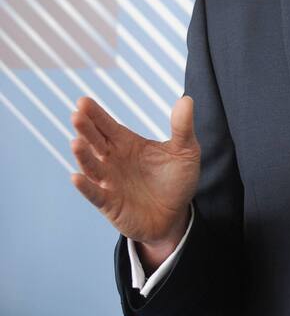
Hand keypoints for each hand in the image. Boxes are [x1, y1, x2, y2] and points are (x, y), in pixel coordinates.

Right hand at [69, 95, 199, 246]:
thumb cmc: (176, 181)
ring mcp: (110, 182)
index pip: (108, 126)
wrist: (176, 216)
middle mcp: (113, 160)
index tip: (83, 101)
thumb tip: (187, 99)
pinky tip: (76, 177)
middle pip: (96, 141)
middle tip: (77, 115)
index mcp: (127, 144)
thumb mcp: (185, 151)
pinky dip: (86, 187)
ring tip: (76, 142)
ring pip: (92, 166)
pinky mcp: (110, 204)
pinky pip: (95, 194)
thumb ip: (182, 127)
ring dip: (83, 155)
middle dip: (86, 129)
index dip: (96, 114)